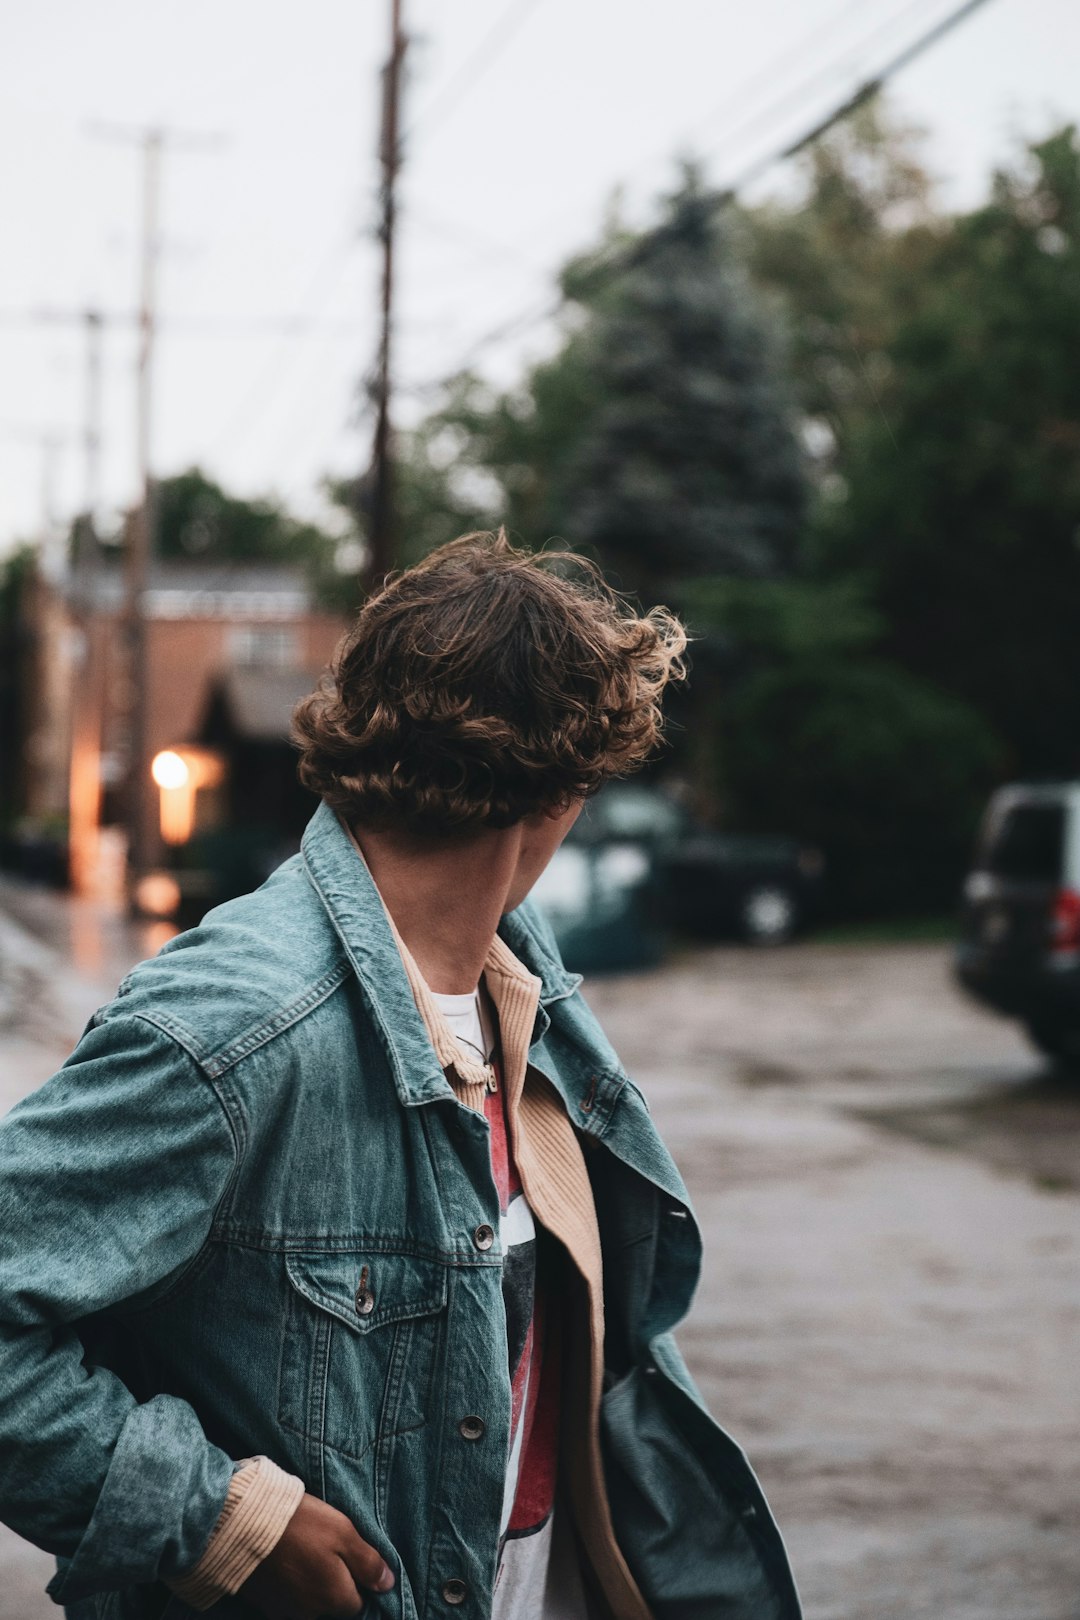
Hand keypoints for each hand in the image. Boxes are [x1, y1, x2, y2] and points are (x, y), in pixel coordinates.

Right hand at [239, 1492, 394, 1618]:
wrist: (242, 1526)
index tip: (348, 1555)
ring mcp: (284, 1612)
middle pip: (331, 1605)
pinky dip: (289, 1585)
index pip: (357, 1602)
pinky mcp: (263, 1604)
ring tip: (303, 1552)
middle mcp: (311, 1614)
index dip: (358, 1580)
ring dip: (309, 1584)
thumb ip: (368, 1562)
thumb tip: (388, 1585)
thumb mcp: (343, 1533)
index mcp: (334, 1599)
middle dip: (332, 1583)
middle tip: (324, 1549)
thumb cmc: (300, 1525)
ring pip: (308, 1604)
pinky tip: (285, 1562)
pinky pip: (286, 1600)